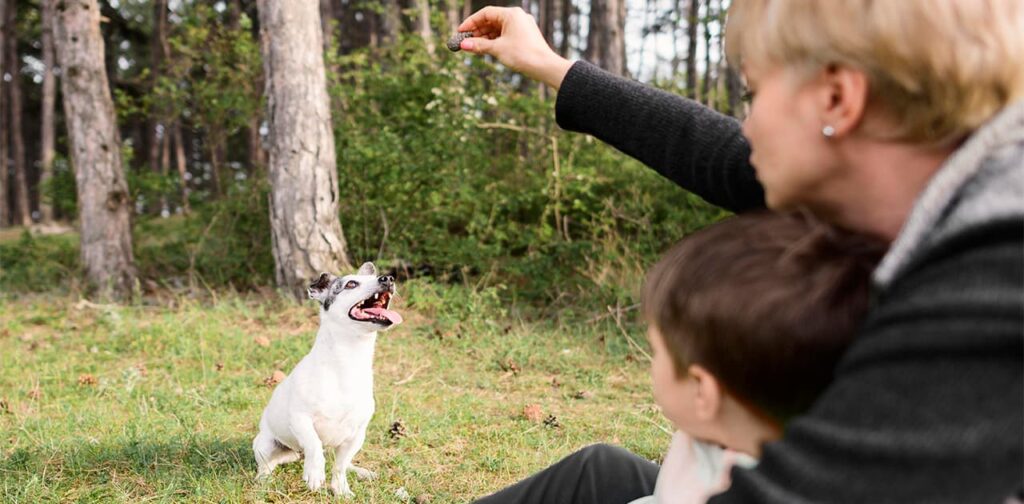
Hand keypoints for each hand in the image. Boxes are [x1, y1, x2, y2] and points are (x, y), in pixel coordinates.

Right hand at [457, 6, 573, 89]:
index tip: (460, 31)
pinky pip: (506, 35)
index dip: (471, 22)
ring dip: (485, 38)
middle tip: (465, 42)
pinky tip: (486, 49)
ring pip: (498, 29)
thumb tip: (463, 44)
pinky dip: (495, 41)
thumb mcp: (497, 49)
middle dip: (477, 32)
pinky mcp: (525, 36)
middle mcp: (518, 16)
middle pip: (491, 21)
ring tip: (473, 48)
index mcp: (511, 14)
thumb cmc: (523, 55)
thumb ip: (479, 45)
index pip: (485, 13)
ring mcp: (522, 26)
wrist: (545, 66)